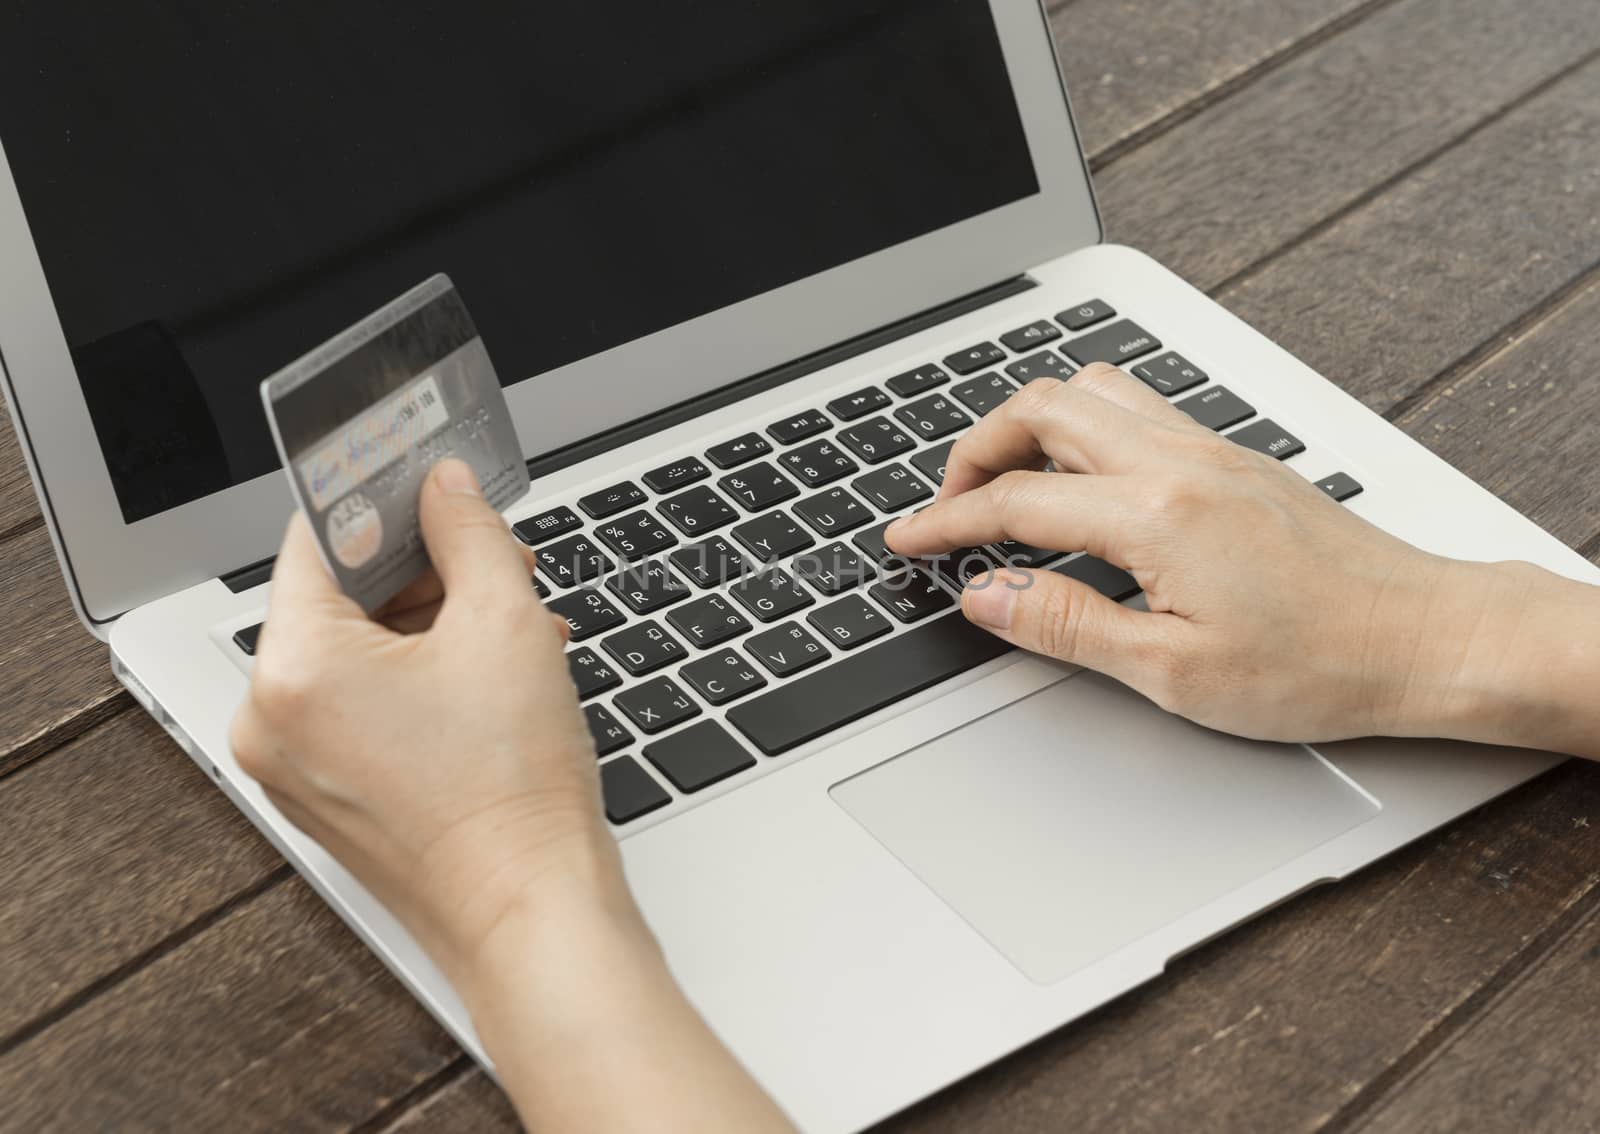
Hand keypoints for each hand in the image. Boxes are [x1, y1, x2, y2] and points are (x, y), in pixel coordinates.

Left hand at [230, 459, 637, 984]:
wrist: (532, 914)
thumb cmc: (512, 795)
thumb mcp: (505, 627)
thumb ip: (470, 534)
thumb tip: (448, 487)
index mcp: (294, 671)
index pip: (319, 538)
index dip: (384, 498)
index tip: (426, 480)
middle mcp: (273, 722)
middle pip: (340, 600)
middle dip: (426, 571)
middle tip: (496, 558)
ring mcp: (296, 769)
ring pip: (360, 656)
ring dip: (434, 626)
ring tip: (515, 625)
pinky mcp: (331, 799)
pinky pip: (366, 709)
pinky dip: (423, 681)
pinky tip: (495, 675)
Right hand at [885, 364, 1527, 743]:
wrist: (1429, 638)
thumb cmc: (1322, 663)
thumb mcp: (1173, 670)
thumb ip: (1065, 625)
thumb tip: (986, 597)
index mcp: (1154, 513)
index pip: (1014, 501)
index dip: (946, 523)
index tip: (907, 542)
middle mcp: (1178, 461)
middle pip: (1041, 410)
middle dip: (975, 449)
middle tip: (949, 506)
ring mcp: (1211, 450)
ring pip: (1091, 393)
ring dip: (1030, 426)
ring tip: (1006, 482)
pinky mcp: (1235, 459)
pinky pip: (1136, 409)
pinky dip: (1082, 427)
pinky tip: (1084, 479)